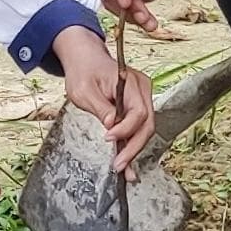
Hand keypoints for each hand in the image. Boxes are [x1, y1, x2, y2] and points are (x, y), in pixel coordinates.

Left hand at [54, 26, 155, 172]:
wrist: (86, 59)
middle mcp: (142, 89)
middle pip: (146, 124)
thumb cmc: (83, 71)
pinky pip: (138, 126)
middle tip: (119, 166)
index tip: (108, 138)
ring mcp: (142, 97)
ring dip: (134, 149)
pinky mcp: (138, 105)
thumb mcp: (84, 90)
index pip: (138, 112)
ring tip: (124, 170)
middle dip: (133, 147)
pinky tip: (128, 162)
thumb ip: (100, 107)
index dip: (126, 129)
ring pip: (144, 128)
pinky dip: (132, 143)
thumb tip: (112, 126)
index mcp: (130, 82)